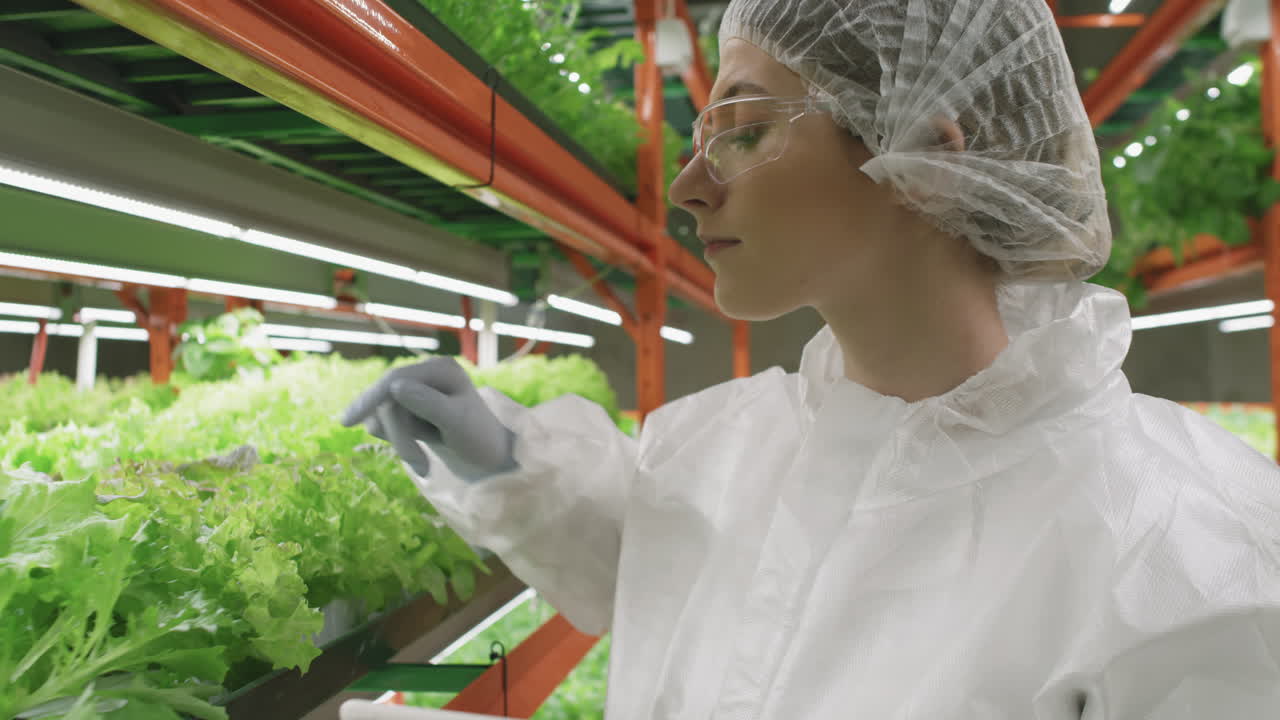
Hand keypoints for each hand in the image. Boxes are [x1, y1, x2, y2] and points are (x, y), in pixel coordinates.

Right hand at [340, 358, 515, 479]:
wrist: (490, 457)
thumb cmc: (480, 438)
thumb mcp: (457, 422)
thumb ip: (428, 403)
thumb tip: (396, 386)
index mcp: (440, 369)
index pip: (395, 379)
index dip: (370, 399)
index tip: (347, 422)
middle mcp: (427, 374)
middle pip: (388, 399)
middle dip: (398, 433)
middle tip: (418, 463)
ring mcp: (419, 391)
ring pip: (386, 414)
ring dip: (400, 441)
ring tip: (422, 461)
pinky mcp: (413, 408)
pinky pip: (390, 422)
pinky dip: (399, 440)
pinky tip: (419, 449)